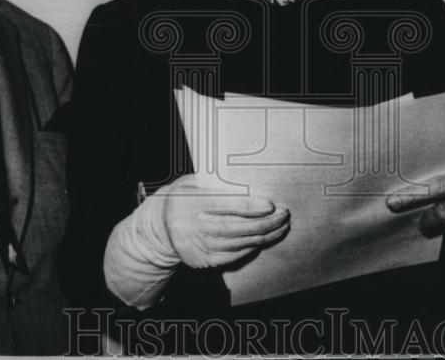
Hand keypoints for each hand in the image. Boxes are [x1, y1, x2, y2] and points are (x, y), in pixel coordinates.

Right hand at [162, 176, 289, 268]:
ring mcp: (198, 247)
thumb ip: (217, 183)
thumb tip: (249, 184)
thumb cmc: (184, 197)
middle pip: (236, 227)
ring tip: (281, 226)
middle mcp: (193, 227)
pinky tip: (263, 239)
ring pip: (239, 243)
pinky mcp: (202, 261)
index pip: (223, 204)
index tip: (271, 205)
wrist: (160, 227)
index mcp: (190, 202)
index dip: (249, 206)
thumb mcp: (193, 182)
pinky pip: (233, 256)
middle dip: (265, 222)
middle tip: (284, 215)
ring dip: (264, 236)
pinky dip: (251, 247)